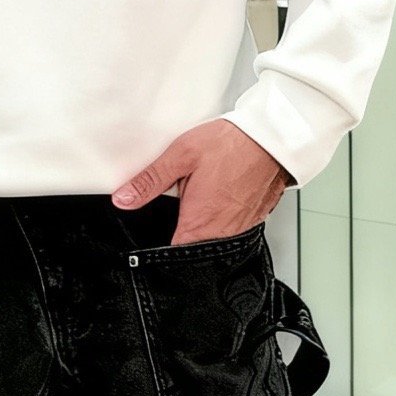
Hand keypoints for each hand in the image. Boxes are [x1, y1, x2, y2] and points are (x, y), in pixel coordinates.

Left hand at [111, 120, 293, 244]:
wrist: (272, 138)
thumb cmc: (231, 145)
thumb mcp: (181, 155)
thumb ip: (150, 180)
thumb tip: (123, 199)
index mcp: (199, 224)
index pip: (173, 257)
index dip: (158, 255)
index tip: (148, 244)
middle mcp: (221, 234)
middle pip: (193, 249)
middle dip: (179, 235)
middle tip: (177, 209)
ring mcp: (240, 230)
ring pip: (212, 240)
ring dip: (201, 226)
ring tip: (198, 200)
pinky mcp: (252, 220)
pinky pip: (230, 229)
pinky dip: (221, 218)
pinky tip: (216, 197)